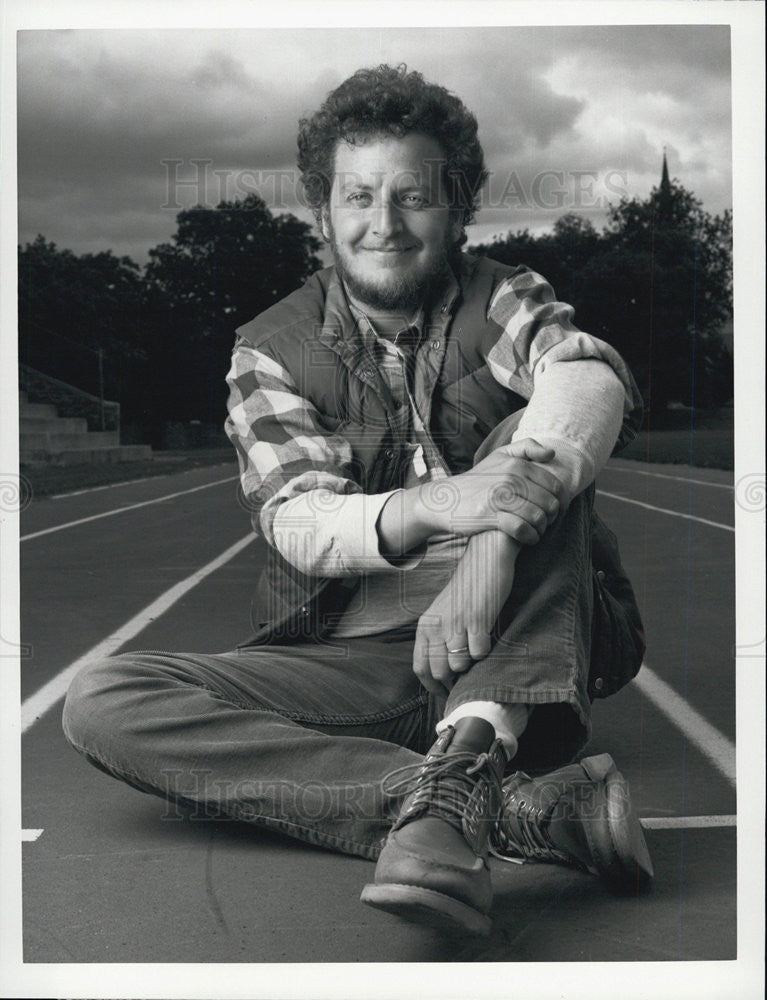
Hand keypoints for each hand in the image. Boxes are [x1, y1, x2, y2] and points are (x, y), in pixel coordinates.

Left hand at [412, 531, 519, 695]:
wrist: (486, 558)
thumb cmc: (468, 589)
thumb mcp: (444, 613)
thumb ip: (439, 638)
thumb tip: (444, 672)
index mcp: (425, 625)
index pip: (420, 668)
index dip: (433, 686)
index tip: (446, 692)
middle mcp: (436, 625)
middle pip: (439, 671)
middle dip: (455, 680)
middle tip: (468, 677)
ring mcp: (455, 622)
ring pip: (459, 665)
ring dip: (471, 665)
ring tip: (478, 650)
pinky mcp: (477, 619)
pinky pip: (479, 653)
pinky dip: (485, 652)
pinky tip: (488, 638)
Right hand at [418, 438, 562, 544]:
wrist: (445, 500)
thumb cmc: (478, 480)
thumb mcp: (499, 456)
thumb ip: (526, 448)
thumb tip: (551, 454)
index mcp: (516, 464)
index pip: (555, 486)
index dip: (560, 502)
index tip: (553, 511)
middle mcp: (509, 478)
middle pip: (549, 503)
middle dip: (552, 518)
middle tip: (545, 524)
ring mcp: (499, 497)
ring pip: (538, 517)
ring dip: (542, 529)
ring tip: (537, 532)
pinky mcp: (489, 515)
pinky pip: (521, 529)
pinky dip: (530, 537)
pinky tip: (528, 539)